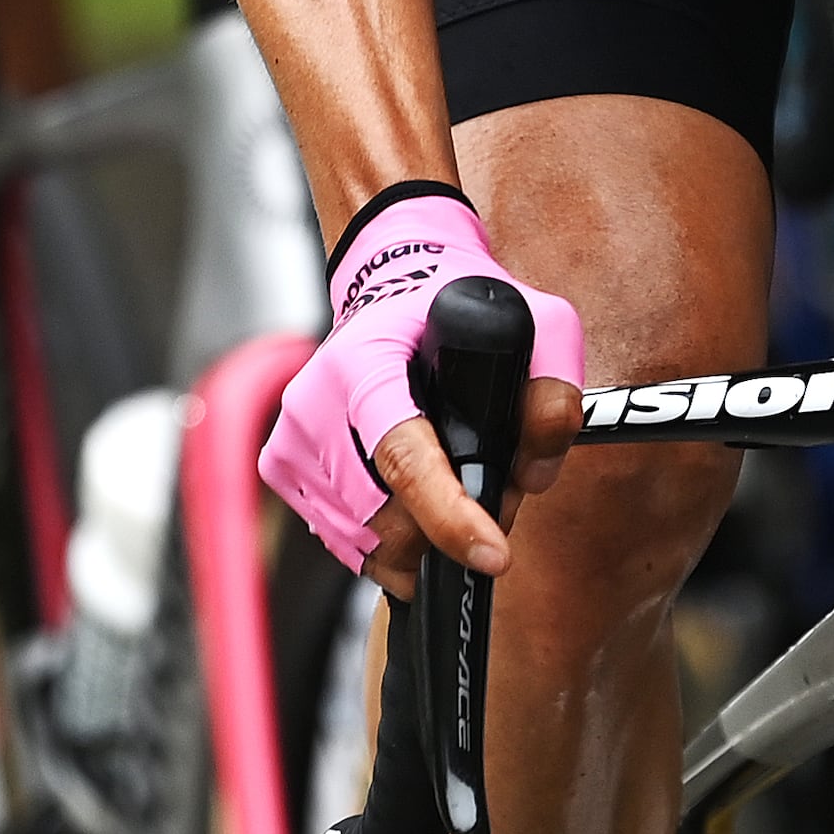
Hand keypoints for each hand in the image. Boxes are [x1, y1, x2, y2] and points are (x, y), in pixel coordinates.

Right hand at [261, 187, 589, 585]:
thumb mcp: (531, 321)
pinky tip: (405, 493)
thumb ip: (551, 391)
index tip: (493, 554)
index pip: (403, 455)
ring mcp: (293, 438)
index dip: (450, 516)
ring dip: (420, 540)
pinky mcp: (281, 466)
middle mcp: (316, 400)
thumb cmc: (450, 308)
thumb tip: (531, 472)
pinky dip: (386, 540)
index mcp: (367, 360)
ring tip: (446, 484)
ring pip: (368, 543)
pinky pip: (344, 541)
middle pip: (389, 519)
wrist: (388, 280)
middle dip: (450, 529)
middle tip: (486, 493)